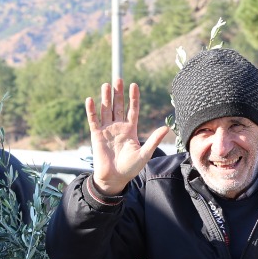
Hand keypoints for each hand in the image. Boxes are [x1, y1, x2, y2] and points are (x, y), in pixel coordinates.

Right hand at [85, 79, 169, 196]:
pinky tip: (90, 100)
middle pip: (118, 106)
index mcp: (130, 130)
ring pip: (106, 110)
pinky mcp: (96, 135)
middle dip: (118, 93)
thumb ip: (153, 140)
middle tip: (118, 79)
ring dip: (105, 98)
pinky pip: (93, 120)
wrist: (114, 179)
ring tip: (106, 85)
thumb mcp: (145, 153)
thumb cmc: (130, 168)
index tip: (134, 85)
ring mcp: (106, 130)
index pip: (132, 110)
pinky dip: (91, 110)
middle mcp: (118, 127)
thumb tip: (166, 128)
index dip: (133, 98)